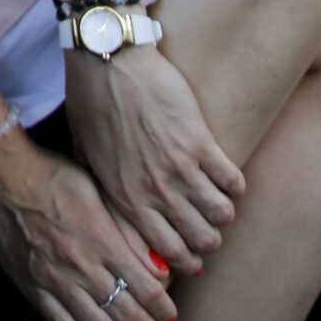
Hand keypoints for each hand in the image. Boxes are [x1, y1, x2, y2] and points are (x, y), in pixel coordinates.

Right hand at [0, 129, 176, 320]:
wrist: (1, 176)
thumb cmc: (52, 174)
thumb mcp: (97, 187)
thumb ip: (126, 227)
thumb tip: (157, 264)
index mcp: (99, 237)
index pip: (143, 286)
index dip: (162, 308)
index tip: (172, 316)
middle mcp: (80, 264)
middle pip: (125, 314)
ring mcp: (55, 280)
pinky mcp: (34, 289)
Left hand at [63, 46, 244, 275]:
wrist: (108, 59)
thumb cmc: (91, 101)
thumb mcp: (85, 155)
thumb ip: (101, 190)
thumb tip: (114, 220)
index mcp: (126, 198)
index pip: (167, 252)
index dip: (186, 261)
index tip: (193, 257)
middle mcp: (155, 191)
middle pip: (201, 239)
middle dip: (209, 240)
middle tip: (210, 230)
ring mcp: (179, 168)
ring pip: (221, 214)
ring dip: (224, 213)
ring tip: (221, 204)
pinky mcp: (198, 141)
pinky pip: (231, 180)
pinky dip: (235, 184)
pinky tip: (228, 177)